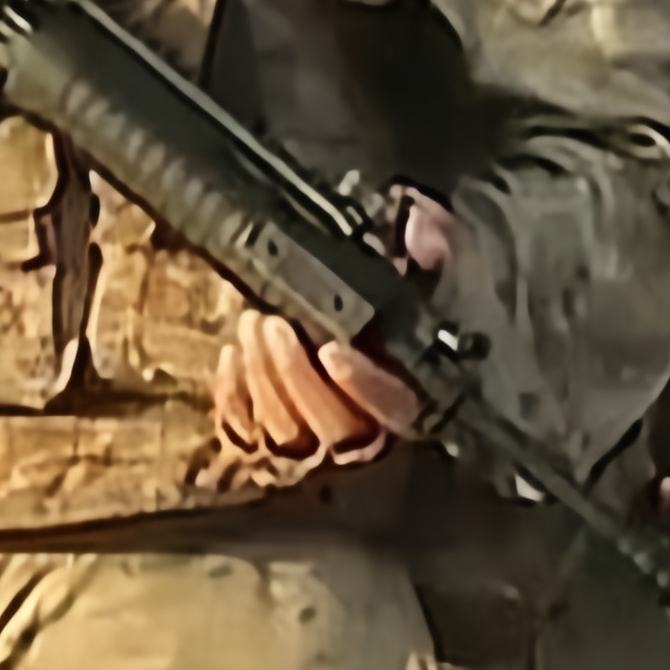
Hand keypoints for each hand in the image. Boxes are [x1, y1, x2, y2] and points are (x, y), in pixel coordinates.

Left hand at [211, 192, 450, 464]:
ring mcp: (319, 445)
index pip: (392, 406)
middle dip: (294, 374)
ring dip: (262, 378)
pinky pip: (250, 434)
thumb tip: (419, 224)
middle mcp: (368, 433)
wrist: (370, 347)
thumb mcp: (438, 282)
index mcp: (411, 399)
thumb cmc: (405, 316)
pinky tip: (231, 356)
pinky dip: (235, 397)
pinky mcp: (277, 444)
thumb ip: (436, 254)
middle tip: (271, 323)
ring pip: (286, 433)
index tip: (332, 350)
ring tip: (250, 325)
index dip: (362, 384)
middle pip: (330, 426)